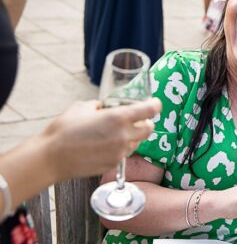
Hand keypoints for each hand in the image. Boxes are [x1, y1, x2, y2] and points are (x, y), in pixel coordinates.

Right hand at [43, 98, 159, 180]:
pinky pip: (124, 154)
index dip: (155, 105)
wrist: (50, 158)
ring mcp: (119, 152)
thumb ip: (100, 106)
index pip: (149, 110)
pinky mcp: (113, 164)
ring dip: (132, 136)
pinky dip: (120, 148)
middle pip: (149, 128)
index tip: (155, 103)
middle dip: (146, 122)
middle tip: (137, 119)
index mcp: (118, 117)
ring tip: (114, 133)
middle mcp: (123, 136)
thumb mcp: (82, 107)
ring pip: (137, 142)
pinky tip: (104, 145)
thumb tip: (105, 107)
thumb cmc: (63, 130)